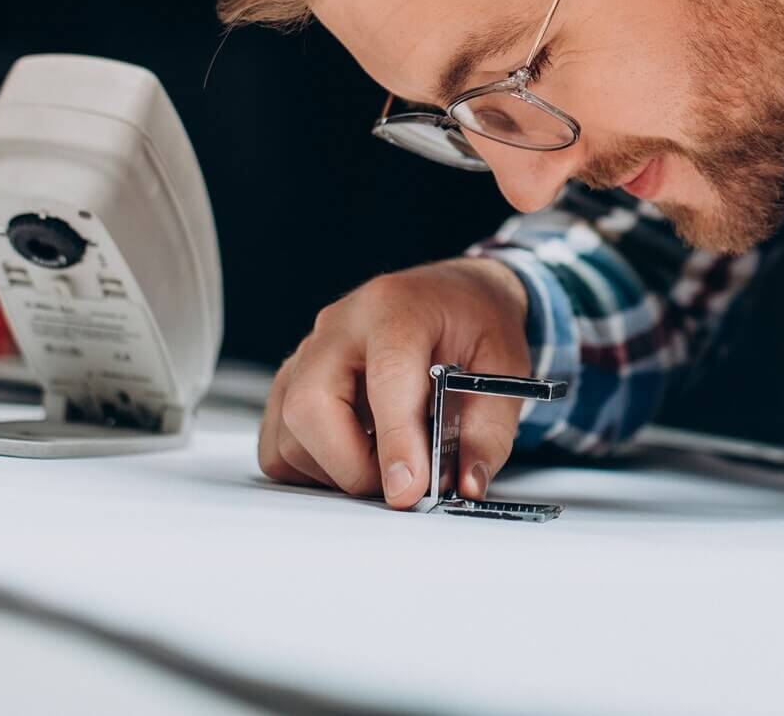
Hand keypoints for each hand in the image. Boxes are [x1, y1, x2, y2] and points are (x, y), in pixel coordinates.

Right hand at [258, 258, 529, 507]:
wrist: (454, 295)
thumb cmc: (476, 323)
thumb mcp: (505, 368)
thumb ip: (487, 430)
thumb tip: (465, 483)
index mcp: (396, 308)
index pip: (386, 376)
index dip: (396, 440)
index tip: (410, 488)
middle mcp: (339, 326)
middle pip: (311, 405)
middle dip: (353, 465)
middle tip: (402, 482)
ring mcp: (308, 352)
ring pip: (288, 431)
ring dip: (336, 470)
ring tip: (387, 462)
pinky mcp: (291, 382)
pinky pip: (278, 443)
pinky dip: (313, 467)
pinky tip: (357, 454)